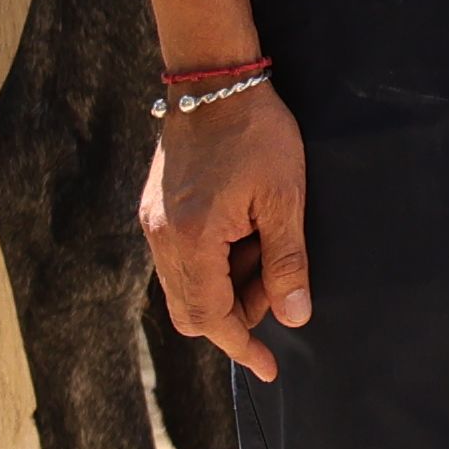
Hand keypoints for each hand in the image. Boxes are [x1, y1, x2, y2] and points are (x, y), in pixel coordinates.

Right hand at [140, 88, 313, 380]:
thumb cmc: (256, 133)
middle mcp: (162, 238)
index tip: (269, 368)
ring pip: (185, 286)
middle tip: (277, 286)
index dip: (243, 348)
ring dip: (226, 286)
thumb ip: (287, 262)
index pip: (212, 318)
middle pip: (191, 311)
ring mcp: (153, 223)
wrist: (214, 79)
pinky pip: (180, 259)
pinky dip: (213, 264)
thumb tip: (295, 317)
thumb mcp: (284, 199)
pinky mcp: (155, 209)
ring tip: (265, 246)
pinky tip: (244, 234)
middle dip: (236, 315)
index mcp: (191, 239)